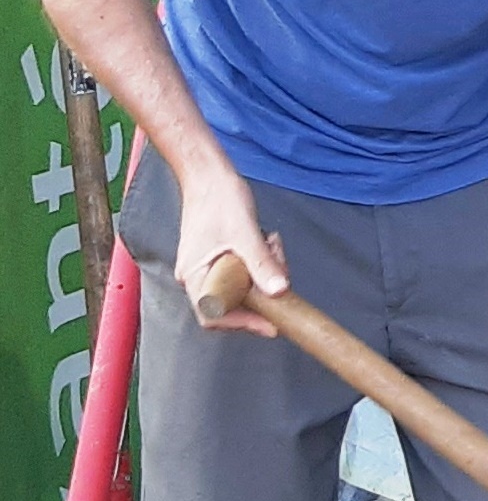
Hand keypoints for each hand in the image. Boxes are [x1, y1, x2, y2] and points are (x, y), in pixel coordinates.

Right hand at [173, 160, 288, 335]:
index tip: (273, 325)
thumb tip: (279, 292)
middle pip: (233, 304)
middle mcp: (197, 276)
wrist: (208, 175)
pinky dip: (261, 261)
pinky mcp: (219, 259)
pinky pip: (244, 272)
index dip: (244, 324)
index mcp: (194, 275)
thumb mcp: (246, 233)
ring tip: (271, 244)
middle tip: (279, 266)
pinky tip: (267, 241)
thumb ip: (262, 263)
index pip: (214, 316)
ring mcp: (207, 268)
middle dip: (262, 290)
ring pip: (243, 287)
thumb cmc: (220, 199)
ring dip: (265, 271)